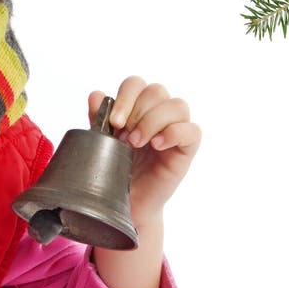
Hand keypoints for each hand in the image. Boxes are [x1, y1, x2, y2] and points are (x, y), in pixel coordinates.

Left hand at [89, 76, 200, 227]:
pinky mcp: (187, 149)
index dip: (125, 97)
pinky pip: (192, 131)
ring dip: (153, 121)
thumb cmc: (116, 170)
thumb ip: (100, 119)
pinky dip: (174, 133)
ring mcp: (175, 129)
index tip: (114, 122)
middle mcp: (159, 113)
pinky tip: (157, 146)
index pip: (136, 84)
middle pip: (157, 91)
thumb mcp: (103, 142)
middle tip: (123, 137)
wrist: (127, 203)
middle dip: (137, 112)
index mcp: (138, 106)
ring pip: (177, 105)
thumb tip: (96, 96)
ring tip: (136, 143)